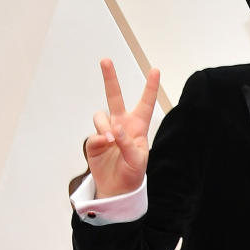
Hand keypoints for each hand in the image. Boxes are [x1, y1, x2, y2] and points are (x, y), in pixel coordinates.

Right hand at [85, 58, 159, 198]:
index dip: (150, 87)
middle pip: (114, 97)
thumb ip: (128, 143)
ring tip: (111, 141)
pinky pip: (94, 133)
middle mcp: (121, 124)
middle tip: (105, 60)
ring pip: (101, 116)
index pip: (145, 103)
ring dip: (105, 126)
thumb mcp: (138, 160)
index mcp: (137, 127)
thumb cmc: (132, 174)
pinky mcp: (94, 141)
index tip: (155, 70)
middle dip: (110, 78)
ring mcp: (106, 131)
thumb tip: (114, 129)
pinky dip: (99, 139)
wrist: (117, 189)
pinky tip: (105, 146)